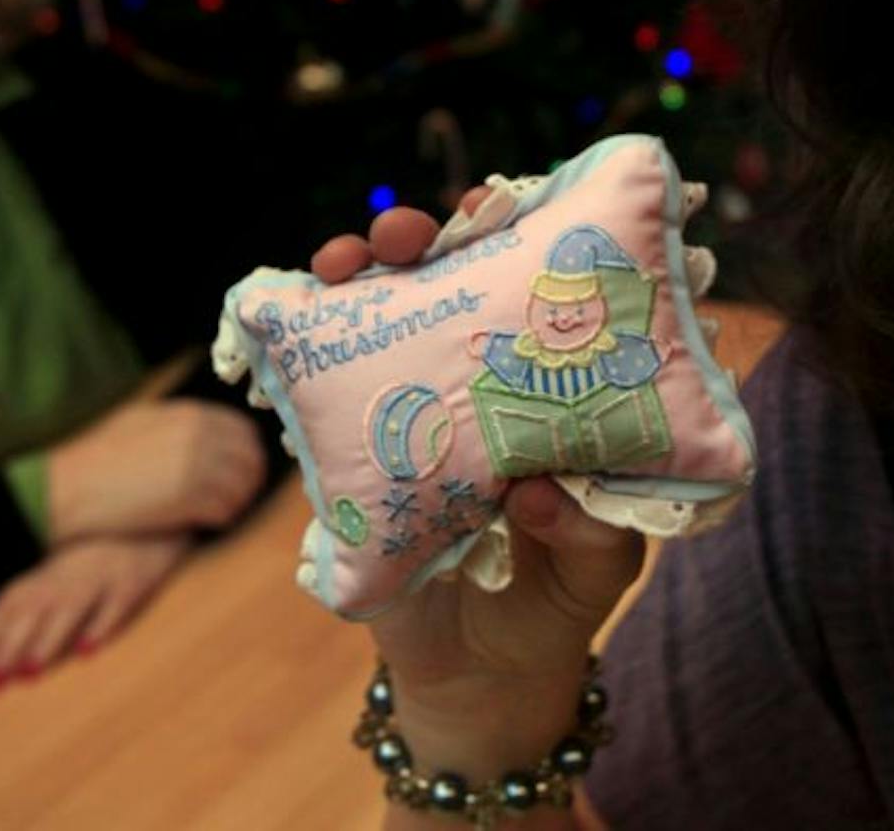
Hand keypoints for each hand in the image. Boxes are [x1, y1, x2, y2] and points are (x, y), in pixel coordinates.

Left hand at [0, 531, 187, 687]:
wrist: (155, 518)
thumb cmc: (106, 551)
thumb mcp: (68, 569)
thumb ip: (39, 599)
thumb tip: (1, 644)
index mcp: (49, 571)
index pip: (8, 605)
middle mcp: (69, 573)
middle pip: (32, 611)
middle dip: (8, 647)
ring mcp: (101, 576)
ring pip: (68, 609)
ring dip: (46, 640)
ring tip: (27, 674)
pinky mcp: (133, 582)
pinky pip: (115, 605)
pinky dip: (100, 626)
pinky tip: (86, 651)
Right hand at [45, 397, 264, 543]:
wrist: (72, 485)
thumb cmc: (98, 455)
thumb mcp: (142, 420)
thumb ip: (181, 423)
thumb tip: (211, 434)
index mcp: (190, 413)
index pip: (244, 430)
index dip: (249, 452)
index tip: (244, 468)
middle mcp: (199, 435)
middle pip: (251, 459)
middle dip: (249, 479)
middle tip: (239, 496)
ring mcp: (196, 466)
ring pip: (242, 487)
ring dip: (236, 502)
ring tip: (220, 512)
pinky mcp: (188, 499)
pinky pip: (225, 511)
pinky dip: (221, 519)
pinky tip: (206, 523)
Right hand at [315, 192, 648, 775]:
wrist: (483, 683)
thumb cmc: (556, 600)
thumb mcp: (600, 565)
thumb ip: (592, 530)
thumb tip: (542, 487)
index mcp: (535, 386)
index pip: (519, 289)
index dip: (507, 238)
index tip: (493, 209)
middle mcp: (464, 384)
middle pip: (436, 286)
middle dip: (414, 241)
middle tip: (405, 232)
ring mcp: (401, 415)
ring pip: (371, 324)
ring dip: (352, 278)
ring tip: (344, 260)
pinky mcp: (349, 463)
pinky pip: (320, 399)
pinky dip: (304, 358)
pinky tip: (294, 323)